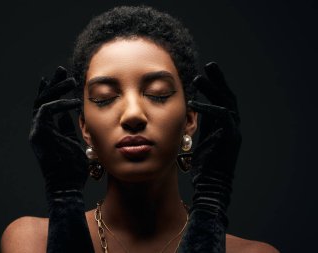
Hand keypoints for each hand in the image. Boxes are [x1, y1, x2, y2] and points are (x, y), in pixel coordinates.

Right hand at [29, 66, 88, 191]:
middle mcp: (39, 129)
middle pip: (42, 100)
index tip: (59, 78)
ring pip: (42, 102)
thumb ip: (67, 127)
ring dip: (56, 89)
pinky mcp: (40, 134)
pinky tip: (74, 102)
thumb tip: (70, 112)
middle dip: (52, 84)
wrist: (67, 186)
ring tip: (71, 81)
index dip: (51, 91)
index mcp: (46, 130)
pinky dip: (60, 104)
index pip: (46, 105)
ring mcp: (37, 131)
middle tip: (62, 70)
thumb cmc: (71, 167)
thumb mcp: (72, 141)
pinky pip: (46, 111)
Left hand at [188, 62, 241, 218]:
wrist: (212, 185)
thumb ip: (198, 126)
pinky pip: (222, 116)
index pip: (221, 100)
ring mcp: (234, 130)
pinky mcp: (231, 137)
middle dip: (219, 80)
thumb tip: (188, 113)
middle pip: (228, 96)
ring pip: (227, 102)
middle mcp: (231, 125)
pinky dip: (208, 108)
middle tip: (210, 65)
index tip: (204, 73)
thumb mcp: (200, 140)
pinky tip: (194, 102)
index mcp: (223, 126)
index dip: (214, 86)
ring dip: (213, 89)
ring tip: (199, 78)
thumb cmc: (203, 165)